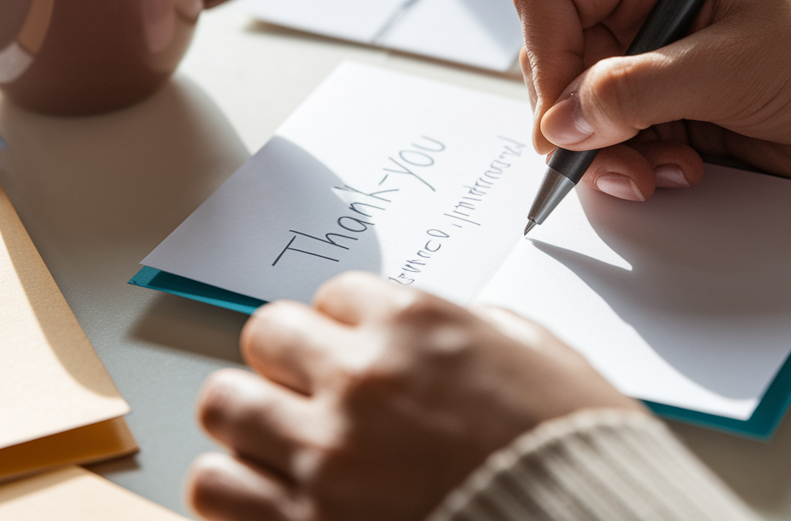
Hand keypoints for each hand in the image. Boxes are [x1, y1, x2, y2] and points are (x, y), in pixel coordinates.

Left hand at [188, 272, 641, 520]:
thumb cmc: (576, 452)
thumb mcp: (536, 356)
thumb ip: (465, 328)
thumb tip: (419, 330)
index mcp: (415, 326)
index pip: (331, 296)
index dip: (346, 327)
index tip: (358, 353)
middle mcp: (359, 381)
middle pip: (264, 336)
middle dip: (288, 360)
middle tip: (312, 391)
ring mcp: (324, 458)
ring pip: (224, 406)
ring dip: (251, 421)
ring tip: (281, 443)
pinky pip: (215, 489)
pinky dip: (235, 490)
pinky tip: (272, 495)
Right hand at [513, 0, 790, 199]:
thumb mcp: (735, 67)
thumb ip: (642, 90)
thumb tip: (565, 120)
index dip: (547, 52)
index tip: (568, 113)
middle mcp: (636, 5)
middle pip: (553, 60)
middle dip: (577, 120)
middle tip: (612, 157)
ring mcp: (642, 58)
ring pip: (573, 111)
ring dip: (607, 153)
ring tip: (658, 171)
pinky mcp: (653, 105)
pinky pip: (606, 143)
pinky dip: (630, 167)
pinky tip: (677, 169)